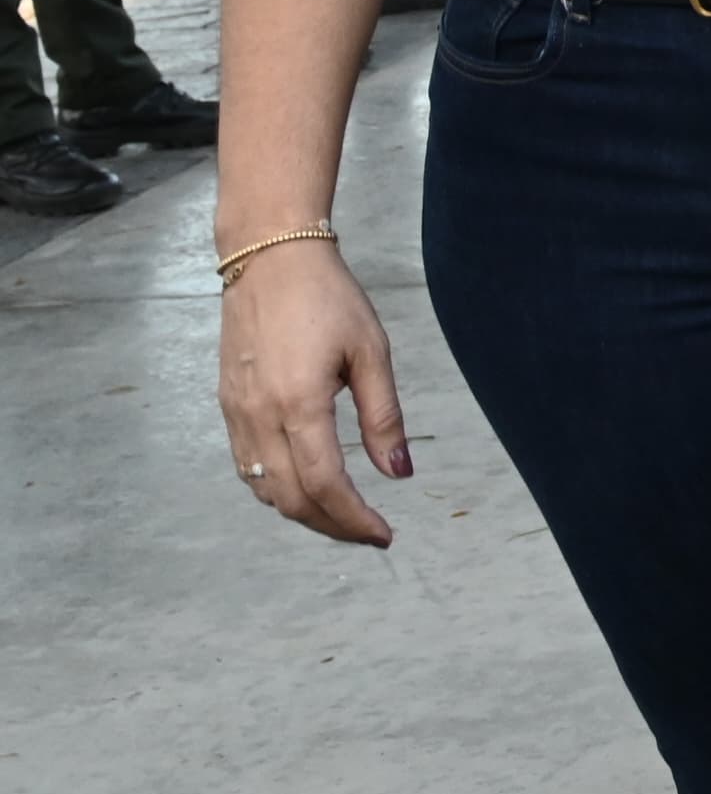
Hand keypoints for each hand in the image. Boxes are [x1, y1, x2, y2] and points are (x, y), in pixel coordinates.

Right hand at [214, 242, 406, 544]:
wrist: (269, 259)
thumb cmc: (329, 298)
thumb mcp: (371, 352)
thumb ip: (383, 417)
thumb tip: (399, 472)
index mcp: (298, 405)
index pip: (325, 485)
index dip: (355, 519)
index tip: (384, 535)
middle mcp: (259, 417)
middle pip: (291, 499)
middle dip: (332, 526)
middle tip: (370, 533)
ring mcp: (236, 414)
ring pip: (264, 489)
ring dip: (304, 512)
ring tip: (345, 515)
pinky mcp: (228, 406)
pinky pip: (247, 467)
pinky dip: (276, 489)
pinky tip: (305, 486)